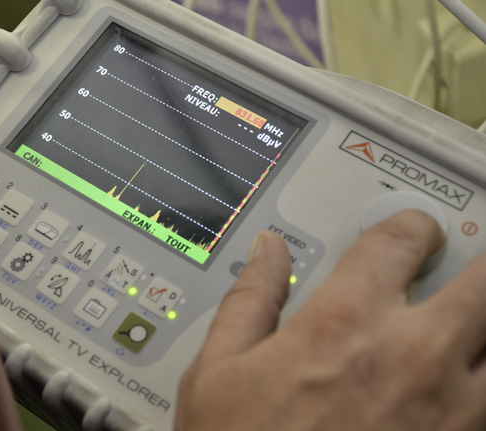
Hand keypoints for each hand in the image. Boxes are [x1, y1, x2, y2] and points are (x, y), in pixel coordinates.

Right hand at [175, 210, 485, 430]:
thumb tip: (269, 252)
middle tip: (464, 272)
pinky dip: (480, 387)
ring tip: (464, 331)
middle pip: (484, 282)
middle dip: (478, 268)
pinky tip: (460, 389)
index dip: (410, 225)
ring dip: (484, 329)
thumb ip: (251, 298)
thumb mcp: (217, 371)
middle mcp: (410, 358)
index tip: (411, 233)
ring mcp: (450, 411)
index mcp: (343, 323)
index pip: (399, 239)